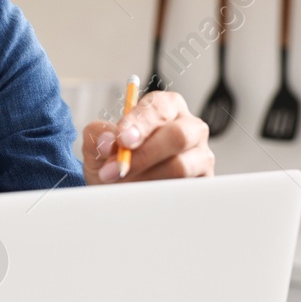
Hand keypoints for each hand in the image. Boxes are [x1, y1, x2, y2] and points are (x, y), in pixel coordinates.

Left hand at [81, 89, 214, 183]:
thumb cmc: (113, 163)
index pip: (159, 106)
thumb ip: (98, 135)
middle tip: (118, 169)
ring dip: (147, 177)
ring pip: (181, 166)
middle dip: (144, 154)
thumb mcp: (97, 146)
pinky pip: (185, 189)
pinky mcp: (203, 182)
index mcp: (166, 108)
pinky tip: (142, 194)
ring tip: (123, 184)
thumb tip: (107, 139)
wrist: (120, 194)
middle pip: (178, 135)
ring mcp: (200, 156)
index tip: (122, 140)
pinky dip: (158, 194)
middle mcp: (189, 128)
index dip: (140, 122)